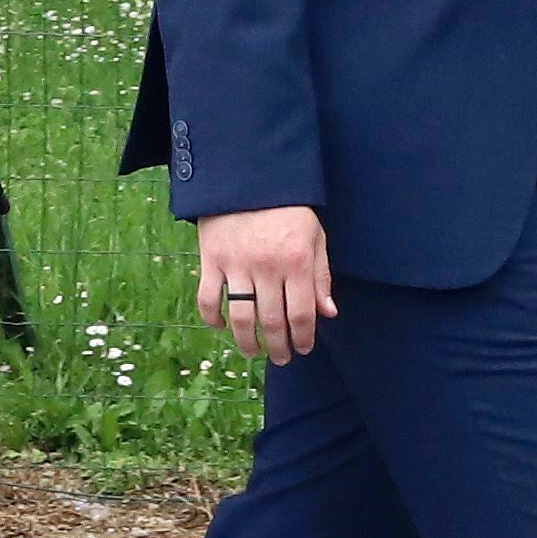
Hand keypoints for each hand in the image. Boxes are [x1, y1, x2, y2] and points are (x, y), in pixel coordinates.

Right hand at [195, 203, 330, 363]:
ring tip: (254, 352)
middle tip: (281, 358)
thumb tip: (328, 313)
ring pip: (241, 318)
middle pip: (272, 322)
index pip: (301, 314)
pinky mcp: (211, 260)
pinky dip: (213, 318)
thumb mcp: (314, 236)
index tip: (303, 349)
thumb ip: (321, 276)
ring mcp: (236, 265)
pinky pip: (208, 299)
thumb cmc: (287, 209)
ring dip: (247, 343)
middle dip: (278, 347)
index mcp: (296, 262)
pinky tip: (221, 327)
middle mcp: (267, 267)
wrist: (247, 179)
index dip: (303, 338)